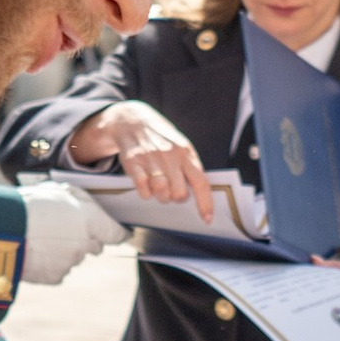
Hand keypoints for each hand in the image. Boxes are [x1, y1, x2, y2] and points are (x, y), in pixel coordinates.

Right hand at [19, 184, 125, 286]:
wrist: (2, 231)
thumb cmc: (29, 205)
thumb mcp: (57, 191)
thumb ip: (81, 200)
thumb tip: (91, 208)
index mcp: (90, 221)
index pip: (116, 233)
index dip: (119, 233)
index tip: (121, 233)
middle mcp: (85, 244)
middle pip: (95, 245)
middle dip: (86, 238)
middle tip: (65, 228)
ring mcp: (71, 263)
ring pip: (74, 257)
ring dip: (65, 249)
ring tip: (41, 237)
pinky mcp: (56, 277)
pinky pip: (59, 269)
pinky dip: (51, 262)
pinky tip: (36, 250)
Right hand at [76, 101, 211, 216]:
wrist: (132, 121)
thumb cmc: (160, 138)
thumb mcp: (180, 146)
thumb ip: (189, 167)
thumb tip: (198, 195)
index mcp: (186, 152)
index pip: (200, 182)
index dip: (205, 203)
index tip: (207, 219)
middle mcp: (170, 155)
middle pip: (179, 193)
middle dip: (177, 198)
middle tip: (172, 190)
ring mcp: (151, 159)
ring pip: (161, 193)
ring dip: (161, 196)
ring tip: (159, 187)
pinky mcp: (133, 163)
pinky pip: (143, 190)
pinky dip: (145, 193)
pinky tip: (145, 184)